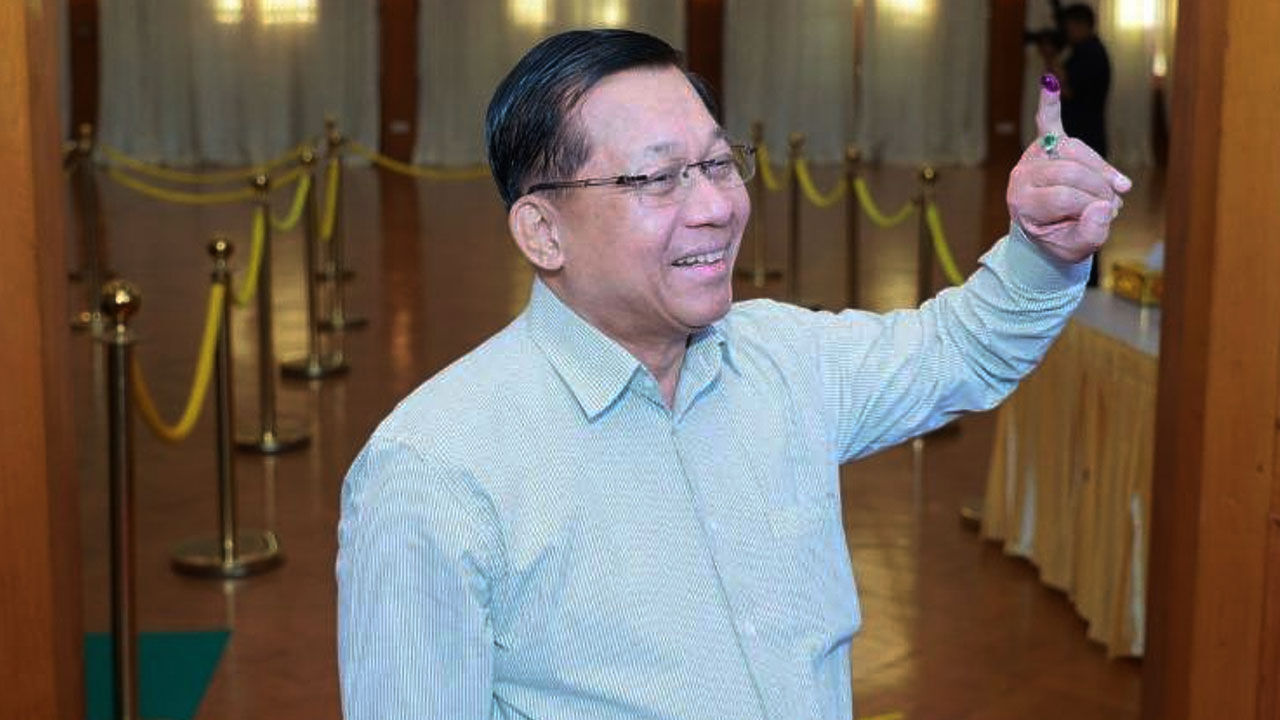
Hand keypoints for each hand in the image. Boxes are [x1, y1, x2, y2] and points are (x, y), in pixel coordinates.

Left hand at [1007, 76, 1131, 263]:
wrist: (1047, 230)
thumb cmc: (1061, 238)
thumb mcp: (1075, 248)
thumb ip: (1091, 234)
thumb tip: (1105, 208)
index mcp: (1022, 204)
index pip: (1063, 196)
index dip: (1091, 205)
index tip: (1104, 216)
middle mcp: (1021, 177)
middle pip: (1070, 172)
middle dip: (1099, 189)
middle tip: (1111, 206)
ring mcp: (1033, 157)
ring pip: (1076, 151)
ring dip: (1101, 169)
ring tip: (1115, 188)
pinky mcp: (1047, 143)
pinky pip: (1048, 119)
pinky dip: (1049, 100)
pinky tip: (1048, 82)